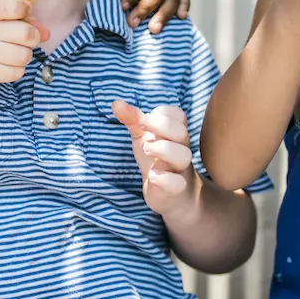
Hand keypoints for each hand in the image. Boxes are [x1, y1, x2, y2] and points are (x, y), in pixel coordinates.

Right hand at [0, 0, 48, 92]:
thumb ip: (21, 19)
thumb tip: (46, 32)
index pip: (11, 6)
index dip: (23, 9)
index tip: (24, 12)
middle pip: (25, 33)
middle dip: (32, 37)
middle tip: (26, 38)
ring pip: (24, 55)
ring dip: (25, 54)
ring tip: (14, 52)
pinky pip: (17, 72)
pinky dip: (17, 69)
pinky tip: (5, 64)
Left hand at [112, 100, 200, 215]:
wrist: (171, 195)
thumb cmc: (156, 159)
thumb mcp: (143, 137)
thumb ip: (132, 119)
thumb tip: (116, 102)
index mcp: (174, 133)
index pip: (177, 115)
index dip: (161, 114)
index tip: (142, 120)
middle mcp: (180, 149)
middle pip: (181, 132)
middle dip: (162, 126)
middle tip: (142, 128)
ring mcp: (179, 169)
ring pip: (183, 156)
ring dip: (164, 149)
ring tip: (146, 150)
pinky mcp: (175, 190)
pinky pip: (177, 183)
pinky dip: (165, 179)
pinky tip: (152, 176)